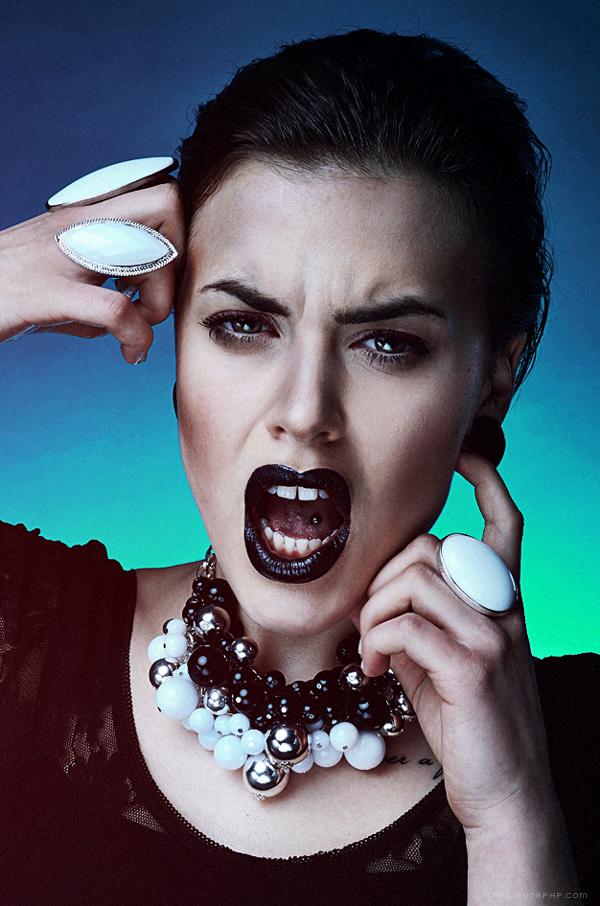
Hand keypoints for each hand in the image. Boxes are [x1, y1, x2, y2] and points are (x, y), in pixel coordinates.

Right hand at [0, 179, 184, 362]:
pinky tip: (129, 352)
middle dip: (179, 259)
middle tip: (154, 298)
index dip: (177, 232)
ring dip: (159, 304)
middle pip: (169, 205)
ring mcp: (63, 254)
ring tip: (136, 329)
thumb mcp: (61, 266)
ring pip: (151, 256)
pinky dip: (138, 338)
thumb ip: (103, 275)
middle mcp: (77, 222)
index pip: (159, 190)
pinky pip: (119, 310)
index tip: (160, 273)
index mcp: (84, 213)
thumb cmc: (10, 288)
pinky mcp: (47, 291)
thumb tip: (139, 308)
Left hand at [352, 450, 556, 831]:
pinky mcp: (473, 667)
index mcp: (503, 603)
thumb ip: (423, 620)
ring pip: (415, 579)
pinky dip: (375, 641)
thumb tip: (379, 599)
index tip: (466, 457)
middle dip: (382, 576)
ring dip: (373, 610)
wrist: (504, 791)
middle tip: (366, 623)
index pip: (508, 526)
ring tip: (366, 649)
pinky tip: (371, 670)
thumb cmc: (469, 723)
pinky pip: (407, 625)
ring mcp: (493, 636)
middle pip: (433, 547)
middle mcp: (506, 610)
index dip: (488, 484)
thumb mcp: (444, 661)